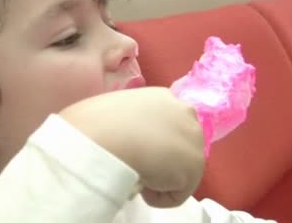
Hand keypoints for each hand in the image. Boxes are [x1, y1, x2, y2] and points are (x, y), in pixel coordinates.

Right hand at [59, 87, 204, 207]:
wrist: (107, 135)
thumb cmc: (97, 122)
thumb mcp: (110, 109)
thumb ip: (127, 118)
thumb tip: (121, 133)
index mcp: (162, 96)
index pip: (167, 122)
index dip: (152, 139)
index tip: (133, 149)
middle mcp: (184, 112)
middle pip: (179, 143)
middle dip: (161, 156)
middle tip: (135, 163)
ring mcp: (194, 139)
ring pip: (178, 169)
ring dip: (158, 176)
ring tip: (135, 174)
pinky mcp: (194, 168)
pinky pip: (174, 194)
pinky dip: (157, 196)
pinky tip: (140, 185)